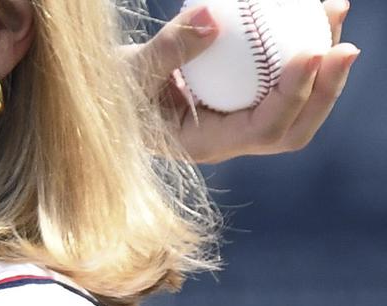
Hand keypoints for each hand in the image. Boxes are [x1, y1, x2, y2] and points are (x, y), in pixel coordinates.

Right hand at [125, 0, 359, 163]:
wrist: (108, 91)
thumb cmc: (112, 87)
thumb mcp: (130, 70)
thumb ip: (168, 48)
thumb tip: (215, 15)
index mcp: (204, 145)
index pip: (262, 130)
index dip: (293, 95)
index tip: (310, 50)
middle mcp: (227, 140)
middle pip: (292, 129)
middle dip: (325, 90)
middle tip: (344, 46)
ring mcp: (236, 122)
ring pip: (295, 107)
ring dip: (323, 67)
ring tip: (334, 12)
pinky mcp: (241, 100)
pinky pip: (280, 81)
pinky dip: (301, 49)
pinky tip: (312, 12)